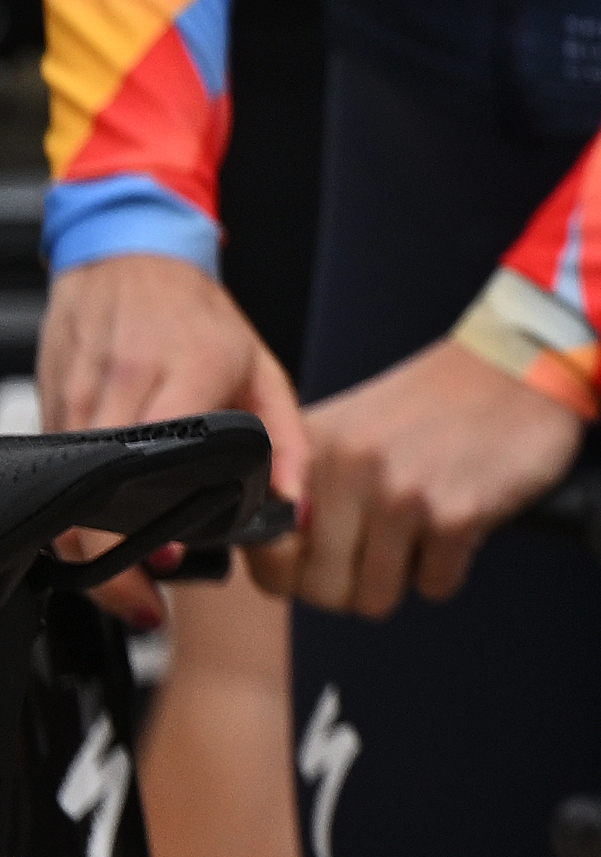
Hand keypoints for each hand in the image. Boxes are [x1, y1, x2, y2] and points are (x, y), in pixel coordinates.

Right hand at [34, 257, 300, 615]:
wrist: (130, 259)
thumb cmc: (200, 317)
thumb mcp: (264, 372)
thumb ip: (288, 442)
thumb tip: (296, 510)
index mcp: (185, 369)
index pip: (156, 453)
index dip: (152, 516)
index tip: (168, 558)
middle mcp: (122, 381)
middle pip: (96, 487)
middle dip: (110, 555)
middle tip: (141, 597)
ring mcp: (77, 393)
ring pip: (66, 487)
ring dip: (87, 542)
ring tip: (125, 578)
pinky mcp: (49, 402)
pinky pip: (57, 469)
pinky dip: (73, 508)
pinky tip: (101, 530)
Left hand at [290, 341, 591, 618]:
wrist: (518, 365)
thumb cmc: (433, 405)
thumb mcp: (349, 430)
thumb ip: (303, 485)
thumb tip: (277, 561)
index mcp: (310, 451)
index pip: (268, 560)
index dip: (298, 575)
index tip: (326, 560)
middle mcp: (347, 472)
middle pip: (322, 591)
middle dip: (354, 587)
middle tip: (382, 555)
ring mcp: (401, 494)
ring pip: (374, 599)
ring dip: (402, 579)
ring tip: (422, 536)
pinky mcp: (457, 514)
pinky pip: (435, 586)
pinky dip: (449, 568)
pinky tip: (459, 524)